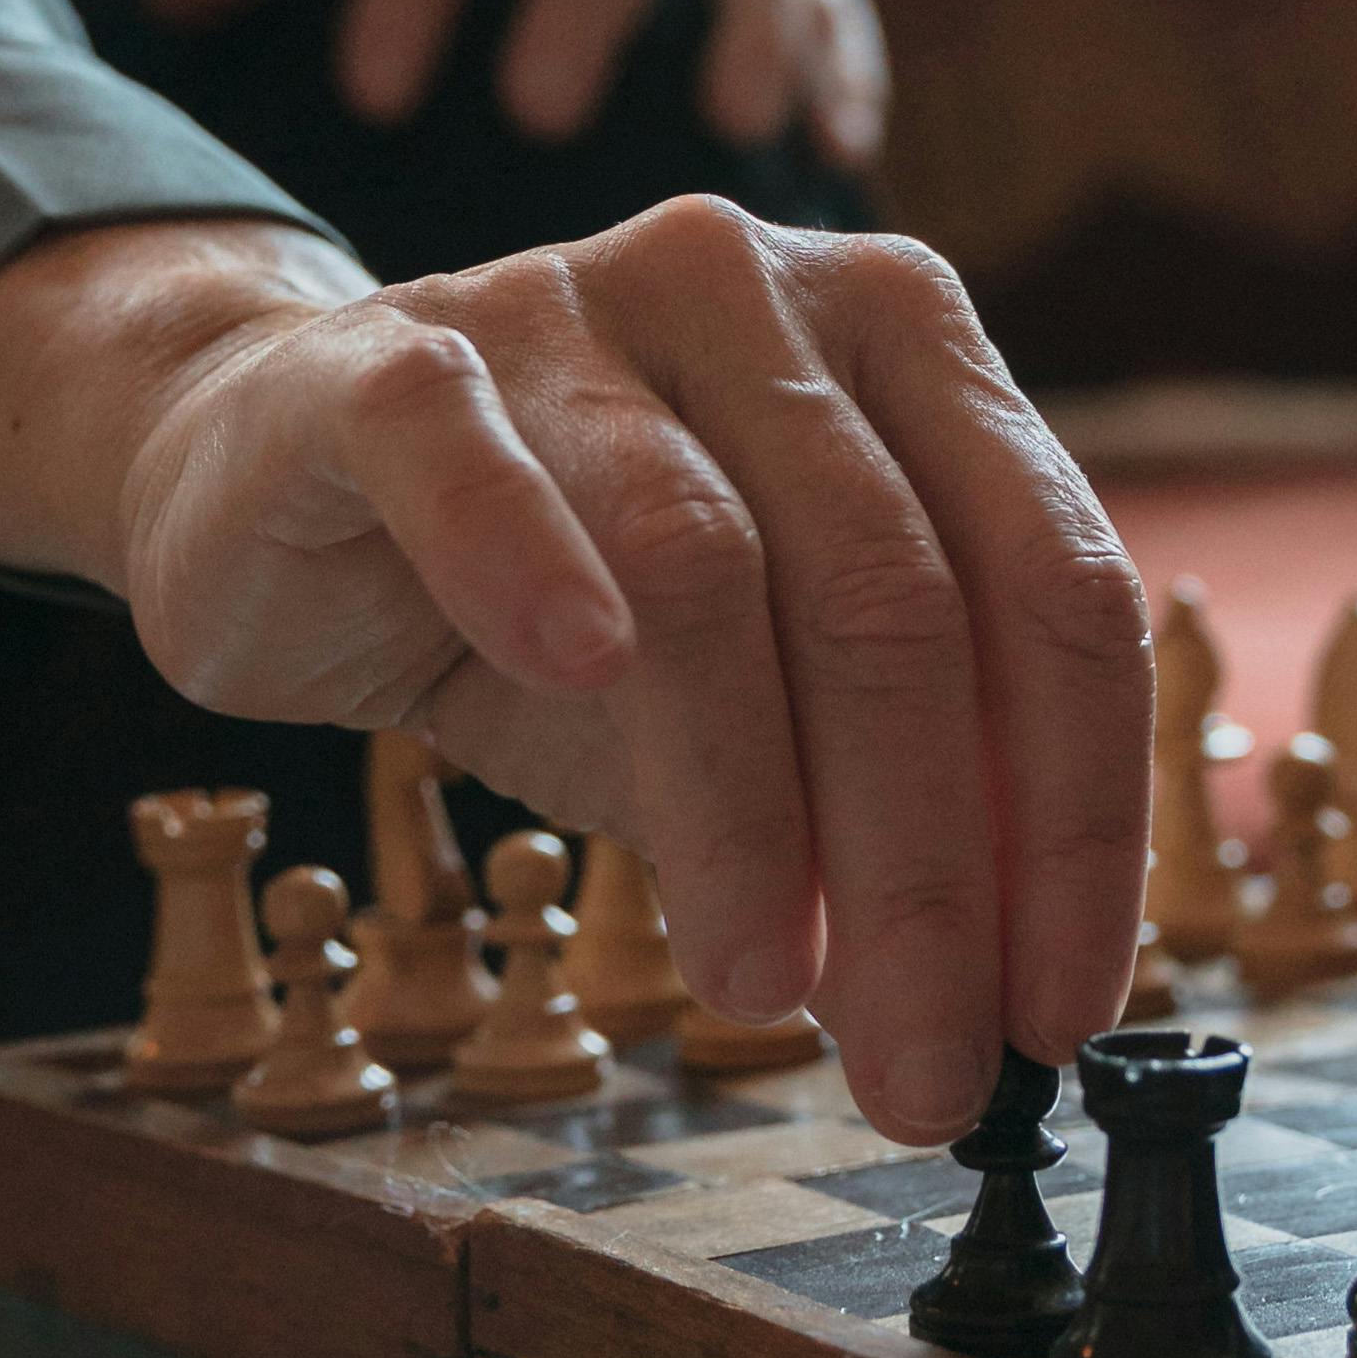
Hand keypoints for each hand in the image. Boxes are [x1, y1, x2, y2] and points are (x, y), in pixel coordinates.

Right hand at [0, 203, 1150, 1140]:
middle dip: (925, 868)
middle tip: (918, 1068)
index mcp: (905, 338)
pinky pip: (471, 456)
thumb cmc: (561, 595)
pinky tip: (573, 674)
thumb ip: (887, 787)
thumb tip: (1008, 990)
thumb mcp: (759, 699)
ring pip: (703, 556)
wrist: (279, 478)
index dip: (1076, 820)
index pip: (1054, 580)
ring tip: (753, 983)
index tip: (1053, 1015)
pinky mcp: (393, 359)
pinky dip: (530, 565)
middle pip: (896, 593)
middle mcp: (761, 290)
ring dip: (746, 806)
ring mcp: (575, 300)